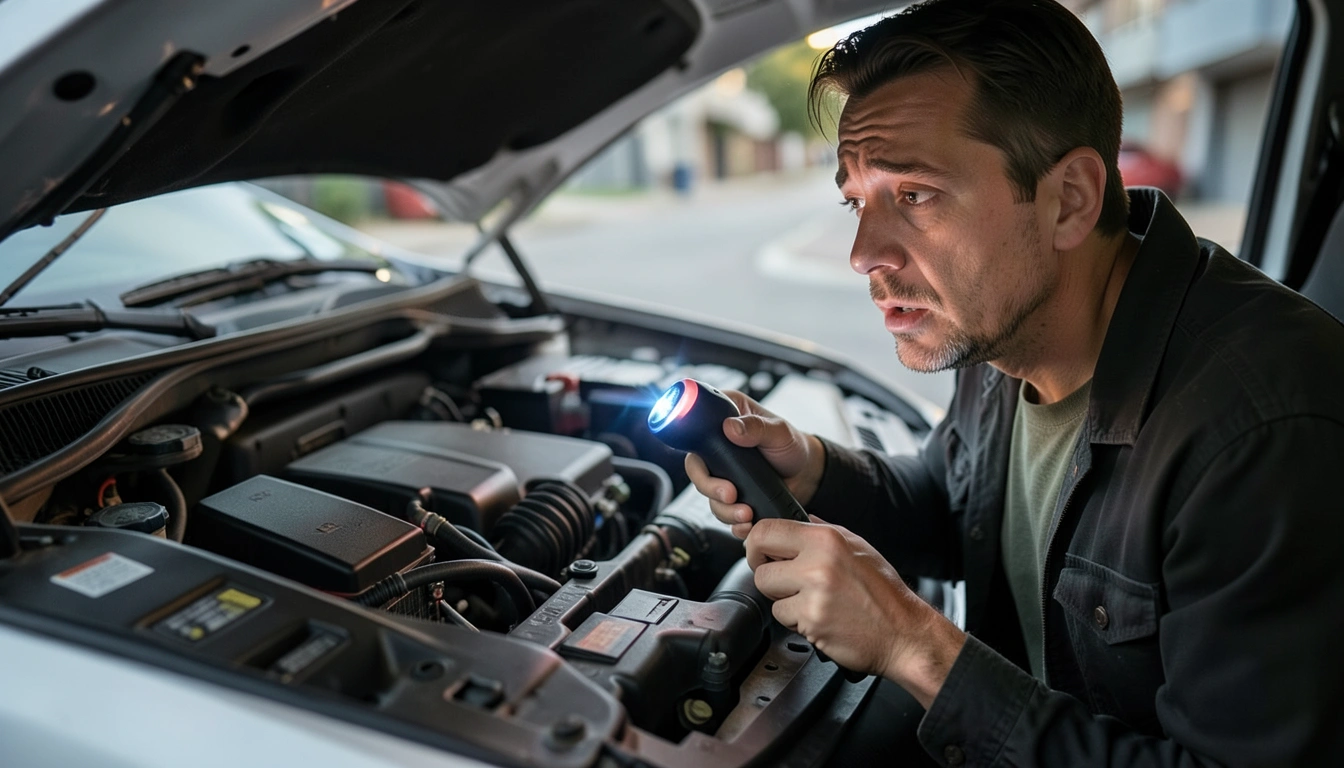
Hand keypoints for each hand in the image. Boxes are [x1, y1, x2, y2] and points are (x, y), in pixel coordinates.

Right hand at [683, 390, 825, 537]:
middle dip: (709, 487)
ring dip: (724, 509)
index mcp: (725, 420)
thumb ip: (756, 427)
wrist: (806, 475)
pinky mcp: (729, 496)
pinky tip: (747, 523)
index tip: (705, 461)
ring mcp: (722, 473)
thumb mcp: (778, 431)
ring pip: (708, 495)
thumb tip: (731, 427)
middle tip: (729, 494)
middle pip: (696, 469)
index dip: (692, 444)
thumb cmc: (791, 446)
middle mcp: (717, 447)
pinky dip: (732, 521)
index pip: (695, 429)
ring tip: (746, 513)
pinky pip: (722, 511)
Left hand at [745, 518, 966, 707]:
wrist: (903, 632)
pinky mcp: (811, 621)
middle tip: (788, 581)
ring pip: (768, 593)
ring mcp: (814, 593)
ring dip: (783, 599)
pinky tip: (819, 616)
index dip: (756, 544)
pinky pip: (782, 617)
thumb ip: (820, 530)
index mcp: (826, 538)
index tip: (762, 553)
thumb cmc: (882, 591)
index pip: (765, 530)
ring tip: (812, 600)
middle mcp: (818, 562)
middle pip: (759, 564)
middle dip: (769, 574)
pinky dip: (796, 620)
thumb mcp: (855, 545)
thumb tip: (794, 519)